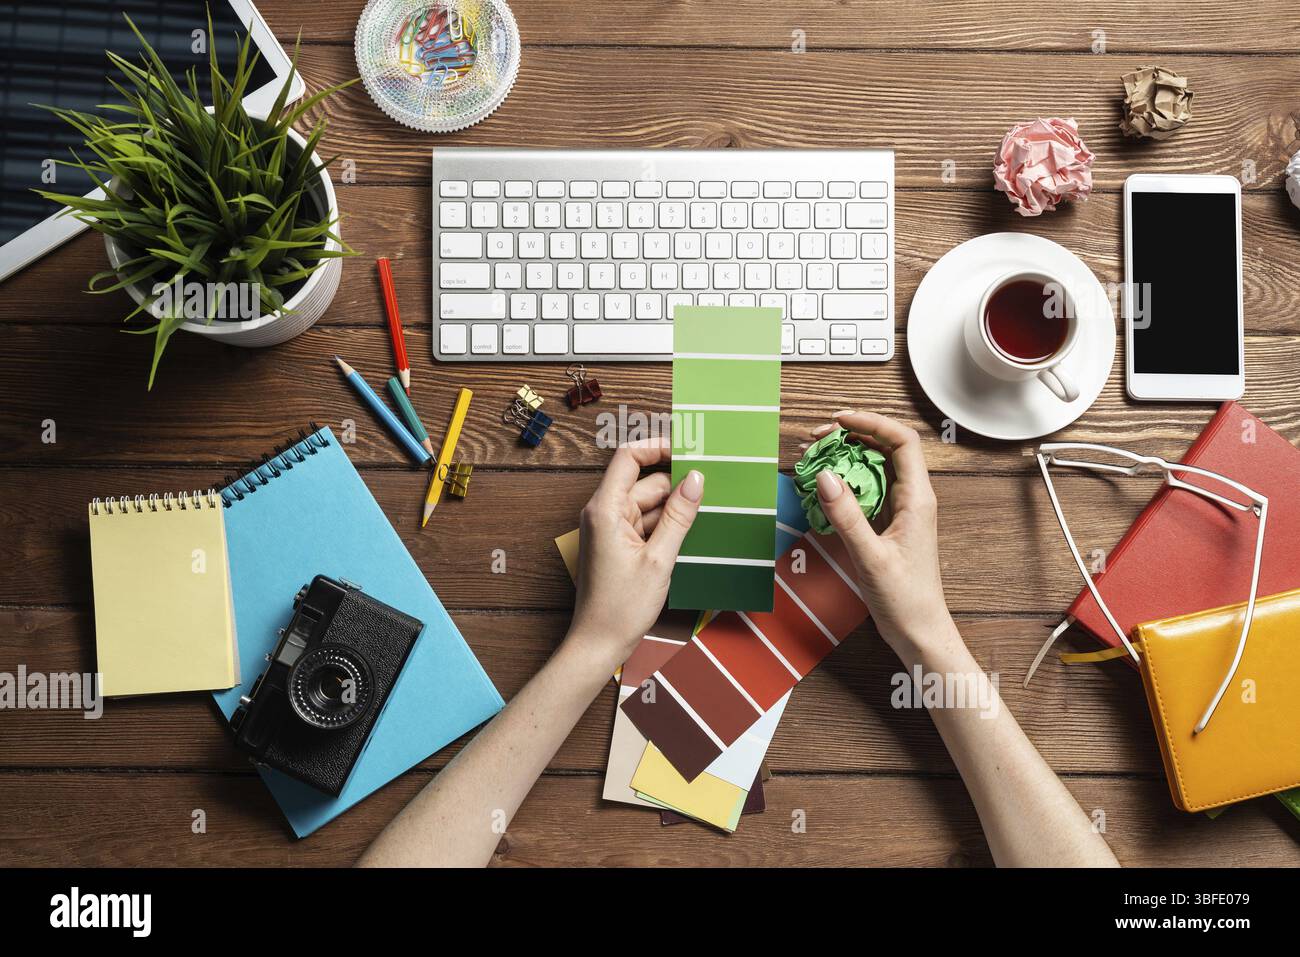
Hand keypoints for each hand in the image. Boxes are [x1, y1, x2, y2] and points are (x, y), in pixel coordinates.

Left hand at [569, 439, 702, 667]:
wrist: (600, 643)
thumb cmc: (621, 607)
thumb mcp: (659, 559)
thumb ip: (679, 516)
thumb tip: (697, 479)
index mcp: (605, 509)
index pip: (628, 458)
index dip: (658, 448)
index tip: (688, 450)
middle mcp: (604, 513)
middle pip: (645, 483)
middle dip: (676, 486)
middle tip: (711, 491)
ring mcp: (610, 529)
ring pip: (649, 504)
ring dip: (674, 510)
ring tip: (704, 520)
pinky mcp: (618, 544)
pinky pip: (646, 523)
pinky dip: (666, 527)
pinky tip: (688, 537)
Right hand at [810, 411, 954, 659]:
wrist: (919, 631)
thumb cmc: (906, 600)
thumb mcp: (871, 558)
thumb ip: (847, 517)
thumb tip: (825, 476)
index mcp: (918, 499)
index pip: (902, 441)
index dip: (872, 422)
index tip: (839, 421)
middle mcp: (912, 498)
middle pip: (885, 448)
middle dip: (851, 435)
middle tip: (816, 438)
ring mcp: (900, 510)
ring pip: (874, 467)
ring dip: (845, 457)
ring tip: (814, 457)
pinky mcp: (888, 523)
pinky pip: (867, 490)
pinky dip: (844, 482)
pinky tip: (822, 487)